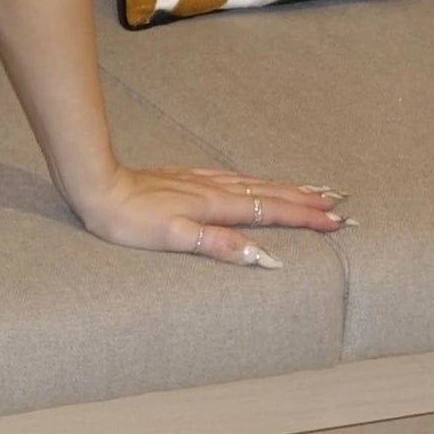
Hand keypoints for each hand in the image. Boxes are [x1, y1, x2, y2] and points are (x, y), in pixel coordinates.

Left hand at [71, 163, 347, 266]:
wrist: (96, 186)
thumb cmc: (128, 219)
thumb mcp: (173, 238)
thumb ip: (218, 246)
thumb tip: (262, 257)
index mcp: (215, 207)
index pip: (270, 212)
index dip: (304, 218)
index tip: (335, 221)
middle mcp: (213, 189)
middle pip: (269, 193)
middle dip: (305, 201)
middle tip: (338, 204)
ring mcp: (199, 180)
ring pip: (253, 182)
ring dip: (284, 187)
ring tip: (309, 189)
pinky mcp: (184, 177)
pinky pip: (232, 176)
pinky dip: (254, 179)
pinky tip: (253, 180)